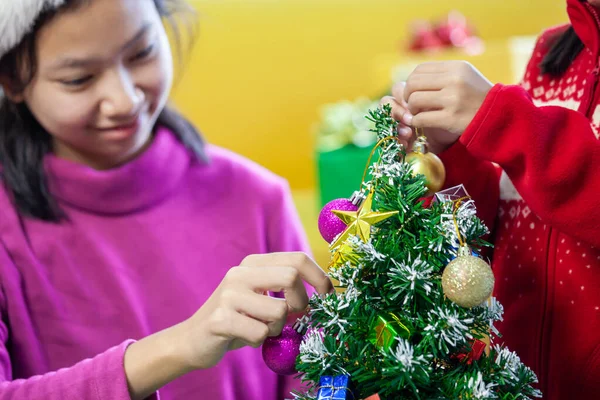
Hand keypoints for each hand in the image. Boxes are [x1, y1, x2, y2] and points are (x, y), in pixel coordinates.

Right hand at [179, 252, 332, 369]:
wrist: (192, 339)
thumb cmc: (237, 319)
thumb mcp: (261, 296)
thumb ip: (285, 289)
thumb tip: (324, 295)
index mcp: (253, 263)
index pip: (297, 259)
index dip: (319, 277)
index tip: (328, 296)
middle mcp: (240, 273)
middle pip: (291, 278)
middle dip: (300, 303)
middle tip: (292, 317)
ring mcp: (228, 295)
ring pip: (279, 311)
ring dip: (276, 328)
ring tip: (260, 329)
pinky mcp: (220, 319)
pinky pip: (260, 333)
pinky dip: (259, 341)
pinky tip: (244, 337)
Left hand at [382, 61, 491, 153]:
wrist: (500, 117)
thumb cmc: (477, 97)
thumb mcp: (464, 77)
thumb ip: (441, 75)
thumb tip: (410, 80)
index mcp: (456, 67)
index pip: (420, 69)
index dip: (412, 81)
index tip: (414, 91)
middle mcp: (455, 80)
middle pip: (413, 83)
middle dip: (407, 95)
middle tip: (411, 104)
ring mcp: (453, 99)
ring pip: (415, 100)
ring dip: (411, 109)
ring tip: (417, 113)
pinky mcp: (451, 118)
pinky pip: (421, 118)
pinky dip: (415, 121)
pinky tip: (419, 123)